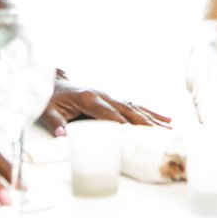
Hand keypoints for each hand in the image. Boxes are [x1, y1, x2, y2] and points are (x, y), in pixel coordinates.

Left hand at [37, 82, 169, 136]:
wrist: (51, 83)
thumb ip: (55, 121)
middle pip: (127, 110)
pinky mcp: (112, 99)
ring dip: (152, 118)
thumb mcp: (47, 110)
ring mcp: (109, 96)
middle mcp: (103, 95)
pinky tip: (164, 118)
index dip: (122, 124)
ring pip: (134, 107)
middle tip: (161, 134)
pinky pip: (133, 106)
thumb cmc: (50, 98)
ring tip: (169, 127)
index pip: (109, 114)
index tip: (136, 135)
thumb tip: (62, 135)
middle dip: (145, 122)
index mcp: (88, 98)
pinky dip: (149, 112)